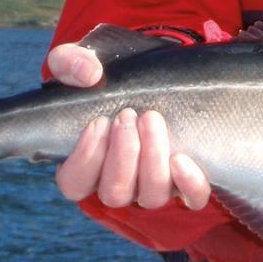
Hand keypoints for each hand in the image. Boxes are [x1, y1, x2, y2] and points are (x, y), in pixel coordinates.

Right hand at [47, 42, 212, 210]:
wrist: (152, 78)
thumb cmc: (108, 78)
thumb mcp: (81, 63)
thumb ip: (70, 63)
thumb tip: (88, 74)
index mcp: (86, 165)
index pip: (75, 184)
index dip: (85, 158)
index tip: (99, 122)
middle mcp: (119, 183)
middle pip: (114, 192)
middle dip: (122, 154)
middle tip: (128, 115)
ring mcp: (152, 186)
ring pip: (150, 196)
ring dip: (151, 160)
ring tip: (151, 119)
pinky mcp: (186, 183)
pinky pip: (192, 198)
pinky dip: (189, 183)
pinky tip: (182, 158)